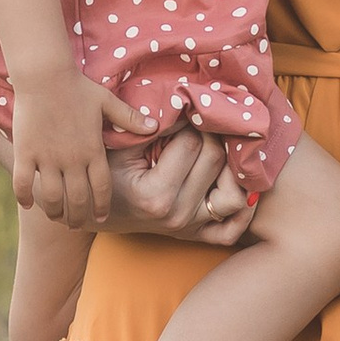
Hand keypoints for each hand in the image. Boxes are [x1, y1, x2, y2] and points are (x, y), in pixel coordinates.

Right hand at [11, 70, 140, 230]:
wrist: (45, 76)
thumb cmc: (77, 86)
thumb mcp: (107, 102)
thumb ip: (130, 118)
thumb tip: (154, 126)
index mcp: (93, 151)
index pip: (102, 188)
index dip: (102, 206)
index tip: (102, 217)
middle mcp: (72, 160)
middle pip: (77, 199)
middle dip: (79, 216)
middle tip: (78, 224)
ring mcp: (47, 158)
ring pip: (52, 197)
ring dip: (54, 211)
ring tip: (56, 216)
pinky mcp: (26, 153)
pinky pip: (23, 183)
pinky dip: (24, 196)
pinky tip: (27, 204)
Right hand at [109, 123, 251, 247]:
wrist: (96, 208)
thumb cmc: (107, 170)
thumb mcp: (123, 144)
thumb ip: (154, 124)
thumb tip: (188, 104)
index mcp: (155, 195)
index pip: (193, 142)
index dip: (190, 120)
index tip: (184, 111)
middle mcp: (177, 215)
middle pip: (216, 161)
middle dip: (211, 134)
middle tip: (201, 123)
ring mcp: (189, 229)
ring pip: (235, 195)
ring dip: (233, 168)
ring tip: (221, 148)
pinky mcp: (195, 236)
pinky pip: (232, 230)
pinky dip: (243, 210)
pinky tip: (236, 184)